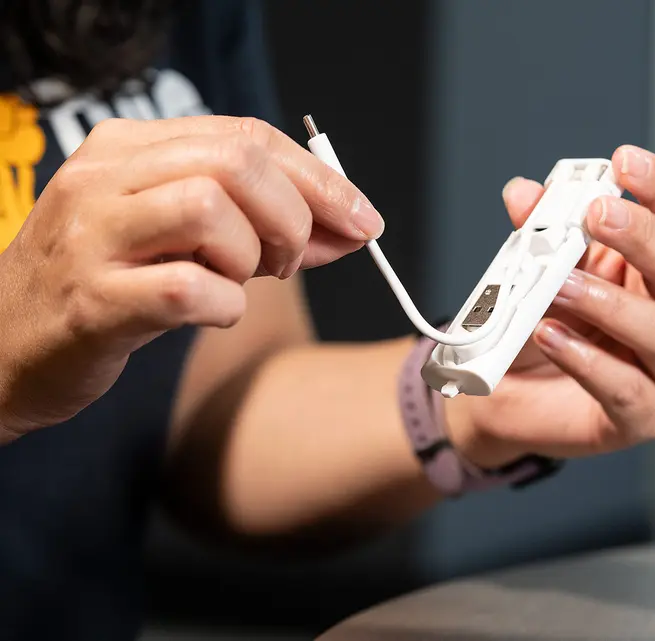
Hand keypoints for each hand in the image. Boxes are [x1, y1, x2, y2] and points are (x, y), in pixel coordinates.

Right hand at [0, 115, 382, 440]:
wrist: (7, 347)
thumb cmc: (107, 285)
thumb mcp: (180, 237)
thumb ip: (261, 224)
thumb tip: (349, 228)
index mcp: (127, 148)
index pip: (247, 135)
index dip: (320, 179)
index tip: (363, 218)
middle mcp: (103, 179)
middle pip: (236, 161)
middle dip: (295, 214)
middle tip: (290, 259)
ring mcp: (92, 237)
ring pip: (211, 208)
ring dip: (252, 255)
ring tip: (237, 281)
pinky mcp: (93, 302)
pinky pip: (188, 288)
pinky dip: (224, 305)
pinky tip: (212, 311)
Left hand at [450, 146, 654, 465]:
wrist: (508, 396)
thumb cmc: (539, 326)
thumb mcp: (536, 272)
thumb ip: (536, 234)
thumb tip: (523, 193)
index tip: (625, 160)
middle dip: (643, 236)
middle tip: (598, 213)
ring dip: (609, 302)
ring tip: (559, 287)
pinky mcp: (645, 416)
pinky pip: (628, 389)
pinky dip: (588, 361)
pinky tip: (552, 337)